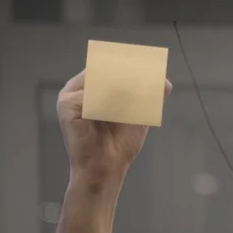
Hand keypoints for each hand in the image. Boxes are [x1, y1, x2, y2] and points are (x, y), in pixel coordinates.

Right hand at [57, 69, 172, 183]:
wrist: (107, 167)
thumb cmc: (120, 143)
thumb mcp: (139, 116)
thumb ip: (149, 98)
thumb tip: (166, 82)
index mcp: (94, 87)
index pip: (111, 67)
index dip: (130, 65)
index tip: (150, 66)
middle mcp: (80, 88)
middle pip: (104, 69)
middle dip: (128, 72)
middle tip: (148, 76)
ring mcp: (71, 95)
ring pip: (100, 79)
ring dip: (121, 86)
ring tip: (137, 98)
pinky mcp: (67, 105)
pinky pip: (91, 94)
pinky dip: (109, 100)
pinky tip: (120, 111)